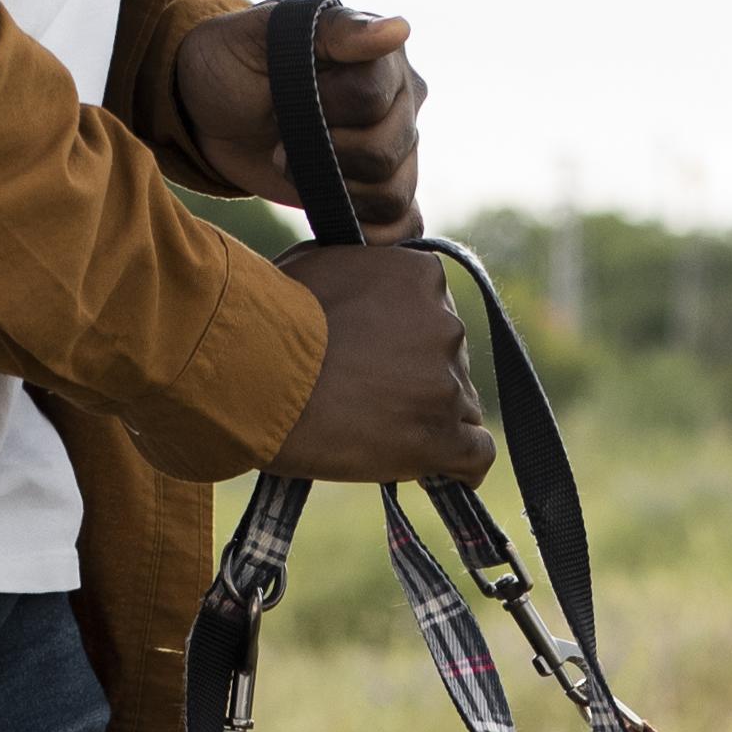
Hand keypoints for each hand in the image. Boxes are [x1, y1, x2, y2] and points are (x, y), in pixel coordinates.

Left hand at [169, 2, 425, 235]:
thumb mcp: (265, 30)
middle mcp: (401, 103)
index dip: (324, 110)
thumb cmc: (236, 58)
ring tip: (299, 171)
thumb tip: (399, 29)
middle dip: (324, 155)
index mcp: (381, 57)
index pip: (373, 98)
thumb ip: (333, 29)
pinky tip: (334, 214)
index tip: (284, 104)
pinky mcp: (377, 191)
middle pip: (386, 151)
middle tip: (282, 145)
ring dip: (337, 193)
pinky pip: (402, 224)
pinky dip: (373, 232)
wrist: (213, 110)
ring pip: (394, 192)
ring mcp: (395, 151)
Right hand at [263, 244, 489, 483]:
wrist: (254, 374)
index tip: (378, 361)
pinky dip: (461, 465)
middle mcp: (446, 323)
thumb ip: (368, 269)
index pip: (436, 314)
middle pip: (449, 362)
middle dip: (418, 382)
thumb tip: (378, 279)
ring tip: (375, 433)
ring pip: (460, 409)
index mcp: (423, 277)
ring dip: (428, 421)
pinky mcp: (441, 437)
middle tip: (367, 399)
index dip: (407, 343)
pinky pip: (477, 455)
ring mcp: (447, 382)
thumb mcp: (324, 261)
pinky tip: (437, 470)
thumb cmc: (272, 317)